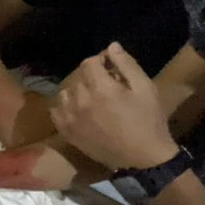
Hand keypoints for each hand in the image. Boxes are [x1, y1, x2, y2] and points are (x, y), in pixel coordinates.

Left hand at [50, 43, 178, 169]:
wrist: (142, 158)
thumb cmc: (148, 121)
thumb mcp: (145, 88)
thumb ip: (126, 64)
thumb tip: (111, 47)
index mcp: (101, 88)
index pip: (89, 63)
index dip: (100, 61)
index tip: (111, 67)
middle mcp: (81, 101)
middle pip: (78, 77)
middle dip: (91, 76)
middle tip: (106, 85)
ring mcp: (71, 118)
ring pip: (65, 93)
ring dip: (77, 91)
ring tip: (92, 98)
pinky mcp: (67, 132)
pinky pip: (56, 112)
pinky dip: (64, 107)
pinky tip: (78, 110)